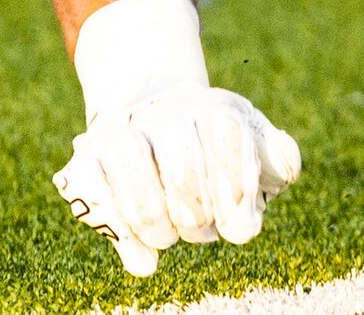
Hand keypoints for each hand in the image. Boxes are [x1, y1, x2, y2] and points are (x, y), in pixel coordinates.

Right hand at [54, 87, 302, 276]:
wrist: (154, 114)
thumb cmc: (218, 145)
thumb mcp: (256, 147)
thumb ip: (277, 163)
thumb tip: (256, 204)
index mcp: (215, 108)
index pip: (225, 134)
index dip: (234, 185)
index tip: (240, 226)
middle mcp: (166, 113)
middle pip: (180, 162)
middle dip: (196, 212)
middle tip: (202, 234)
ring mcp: (121, 132)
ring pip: (132, 167)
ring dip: (153, 219)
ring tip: (168, 240)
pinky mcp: (86, 158)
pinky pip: (91, 186)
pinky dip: (116, 225)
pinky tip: (139, 255)